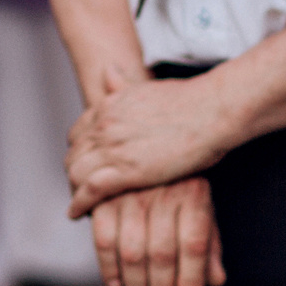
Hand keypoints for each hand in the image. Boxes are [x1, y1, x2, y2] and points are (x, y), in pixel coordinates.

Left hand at [67, 66, 237, 216]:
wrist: (212, 111)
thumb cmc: (190, 101)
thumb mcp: (146, 87)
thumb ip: (123, 84)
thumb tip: (108, 71)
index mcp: (109, 106)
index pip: (77, 134)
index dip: (79, 152)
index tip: (85, 165)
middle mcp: (105, 125)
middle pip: (73, 155)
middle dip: (74, 173)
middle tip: (80, 189)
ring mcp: (113, 147)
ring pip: (75, 173)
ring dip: (74, 190)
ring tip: (80, 205)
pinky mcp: (126, 170)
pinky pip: (89, 190)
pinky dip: (79, 204)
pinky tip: (77, 214)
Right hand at [89, 178, 225, 285]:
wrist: (143, 146)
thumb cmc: (179, 187)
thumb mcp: (201, 207)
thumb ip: (209, 243)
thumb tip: (217, 280)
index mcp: (193, 193)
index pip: (194, 244)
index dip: (191, 280)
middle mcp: (162, 192)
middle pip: (162, 253)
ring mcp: (130, 193)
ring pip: (132, 252)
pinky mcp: (103, 197)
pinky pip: (104, 239)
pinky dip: (108, 266)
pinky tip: (117, 285)